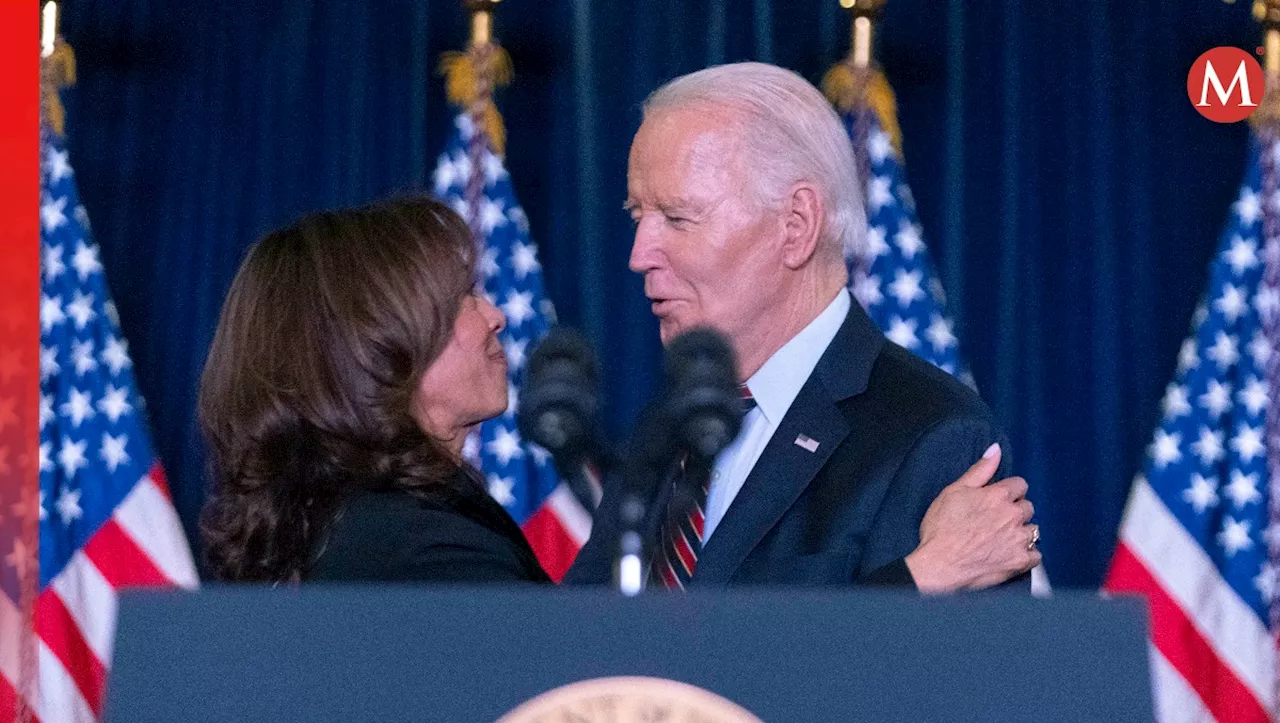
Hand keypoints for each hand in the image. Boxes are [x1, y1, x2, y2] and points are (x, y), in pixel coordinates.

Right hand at [904, 443, 1040, 593]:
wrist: (939, 566)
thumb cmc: (941, 529)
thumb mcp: (953, 491)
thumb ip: (979, 470)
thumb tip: (996, 449)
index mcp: (998, 496)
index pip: (1020, 484)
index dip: (1008, 491)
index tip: (997, 500)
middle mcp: (1013, 516)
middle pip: (1028, 507)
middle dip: (1016, 511)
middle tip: (997, 520)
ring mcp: (1019, 540)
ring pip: (1034, 530)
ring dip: (1022, 533)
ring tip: (1003, 539)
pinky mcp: (1020, 562)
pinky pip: (1036, 555)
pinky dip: (1027, 555)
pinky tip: (1010, 554)